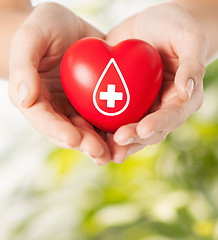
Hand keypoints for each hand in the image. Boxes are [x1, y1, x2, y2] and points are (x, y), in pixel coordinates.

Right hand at [8, 2, 111, 164]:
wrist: (68, 25)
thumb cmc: (44, 27)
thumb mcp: (30, 37)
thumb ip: (23, 66)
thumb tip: (26, 98)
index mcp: (36, 98)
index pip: (43, 119)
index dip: (57, 131)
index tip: (73, 139)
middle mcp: (56, 107)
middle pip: (68, 131)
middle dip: (83, 143)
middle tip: (99, 153)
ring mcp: (75, 106)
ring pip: (87, 130)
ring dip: (100, 144)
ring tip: (113, 153)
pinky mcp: (94, 101)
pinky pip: (103, 117)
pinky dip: (113, 128)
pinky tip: (125, 135)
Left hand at [106, 2, 207, 162]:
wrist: (148, 25)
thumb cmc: (173, 28)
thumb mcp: (188, 38)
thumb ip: (192, 64)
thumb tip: (185, 92)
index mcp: (180, 98)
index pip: (171, 116)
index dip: (158, 124)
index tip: (143, 129)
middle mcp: (160, 108)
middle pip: (149, 131)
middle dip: (134, 138)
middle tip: (117, 141)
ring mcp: (140, 107)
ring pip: (130, 131)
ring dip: (116, 143)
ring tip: (102, 150)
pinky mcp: (122, 102)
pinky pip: (112, 118)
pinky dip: (102, 129)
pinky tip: (90, 134)